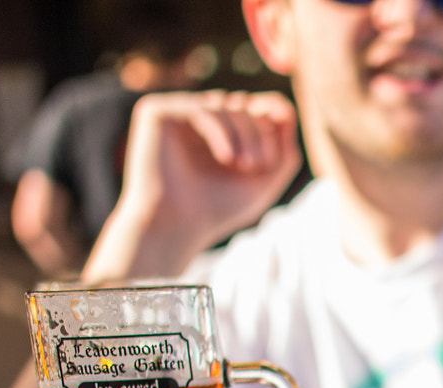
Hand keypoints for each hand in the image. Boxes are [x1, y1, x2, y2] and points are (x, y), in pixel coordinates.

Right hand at [86, 91, 300, 280]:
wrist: (175, 227)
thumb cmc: (217, 210)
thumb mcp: (263, 181)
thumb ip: (283, 149)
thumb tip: (286, 108)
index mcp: (216, 131)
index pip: (253, 109)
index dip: (272, 125)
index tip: (274, 159)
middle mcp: (194, 118)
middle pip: (242, 104)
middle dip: (260, 132)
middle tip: (258, 165)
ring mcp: (174, 113)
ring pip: (225, 104)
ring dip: (246, 133)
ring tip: (246, 166)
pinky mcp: (156, 111)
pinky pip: (202, 108)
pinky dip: (221, 132)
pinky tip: (226, 158)